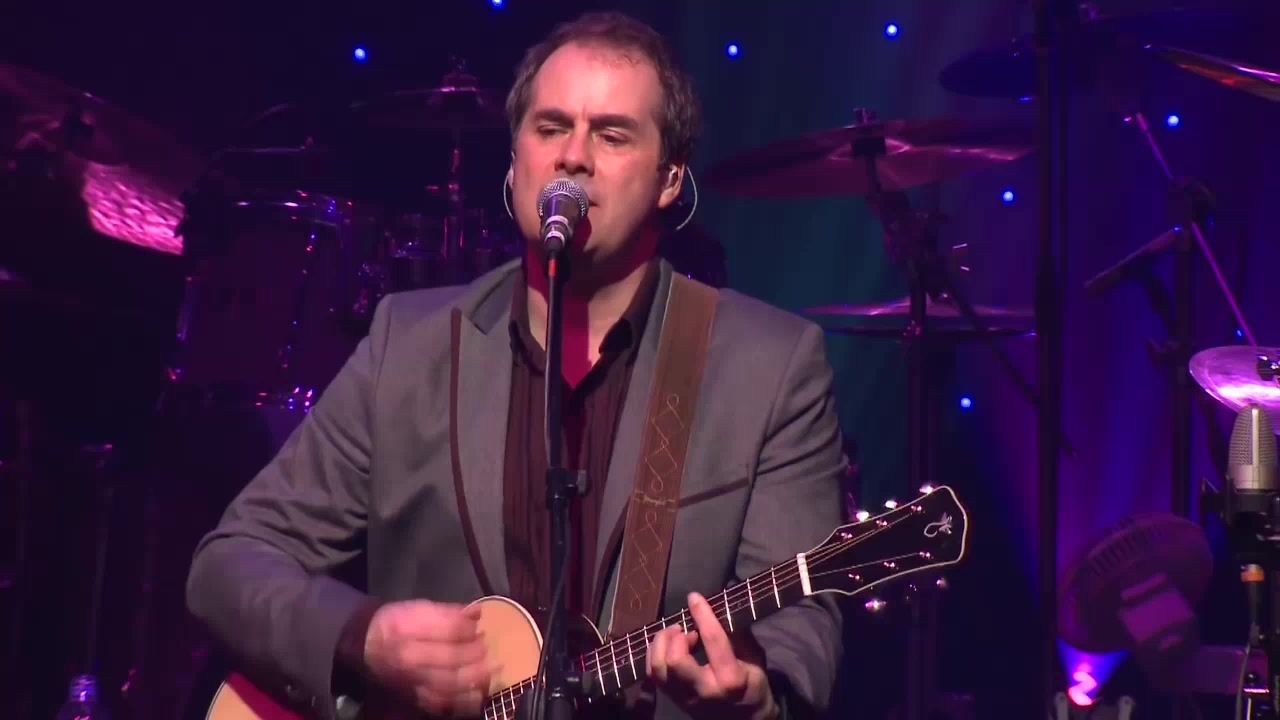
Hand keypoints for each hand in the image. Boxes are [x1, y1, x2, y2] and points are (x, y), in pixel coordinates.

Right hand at [363, 600, 495, 716]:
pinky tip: (478, 692)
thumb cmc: (398, 623)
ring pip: (450, 684)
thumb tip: (477, 613)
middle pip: (452, 658)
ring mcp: (412, 680)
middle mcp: (409, 658)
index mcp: (408, 629)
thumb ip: (448, 612)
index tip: (479, 624)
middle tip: (487, 647)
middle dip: (476, 653)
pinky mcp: (416, 697)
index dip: (469, 628)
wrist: (368, 646)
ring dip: (476, 677)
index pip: (448, 630)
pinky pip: (443, 704)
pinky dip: (464, 700)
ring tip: (490, 669)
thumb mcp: (418, 607)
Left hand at [646, 592, 778, 719]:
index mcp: (730, 678)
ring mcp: (685, 698)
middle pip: (675, 661)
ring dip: (661, 644)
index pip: (712, 640)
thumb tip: (720, 605)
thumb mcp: (754, 657)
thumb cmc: (752, 683)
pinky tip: (667, 647)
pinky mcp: (674, 700)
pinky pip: (652, 675)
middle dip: (675, 637)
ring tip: (675, 636)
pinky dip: (654, 654)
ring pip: (658, 668)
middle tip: (685, 630)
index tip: (694, 597)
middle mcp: (704, 690)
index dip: (702, 614)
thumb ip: (737, 633)